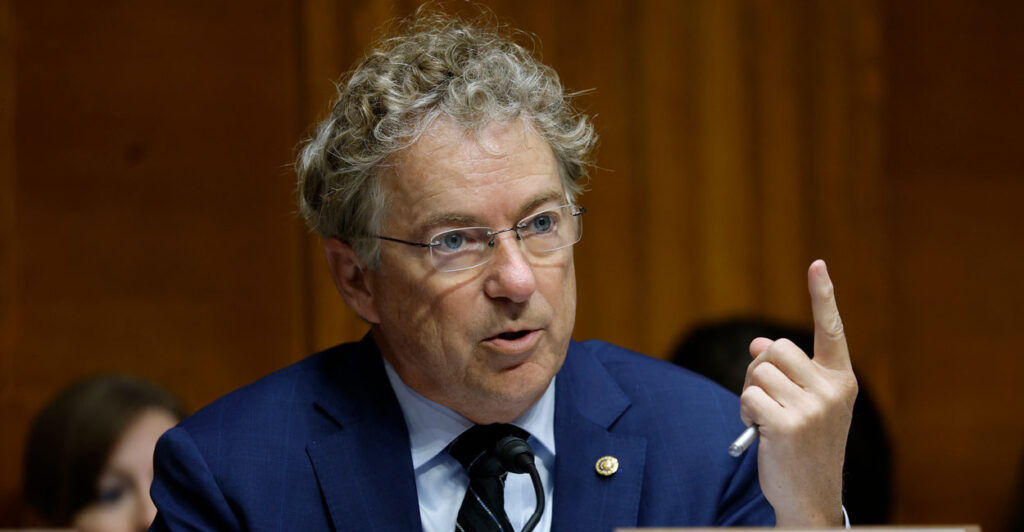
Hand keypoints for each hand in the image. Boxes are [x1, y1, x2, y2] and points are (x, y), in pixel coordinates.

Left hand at [740, 260, 857, 525]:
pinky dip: (745, 412)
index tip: (817, 263)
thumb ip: (785, 372)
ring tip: (767, 420)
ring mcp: (812, 408)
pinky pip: (748, 396)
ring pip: (758, 372)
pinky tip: (761, 433)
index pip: (831, 330)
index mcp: (841, 380)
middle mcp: (832, 390)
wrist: (810, 497)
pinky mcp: (787, 425)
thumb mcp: (802, 404)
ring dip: (751, 394)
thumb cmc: (803, 446)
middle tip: (769, 401)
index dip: (823, 295)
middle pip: (775, 349)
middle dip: (761, 370)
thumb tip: (757, 345)